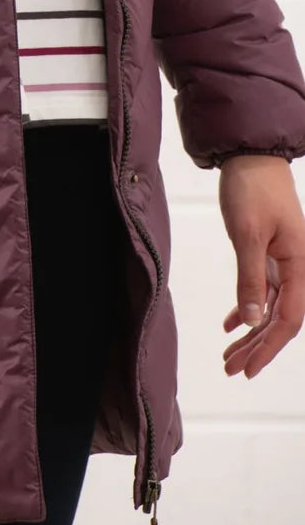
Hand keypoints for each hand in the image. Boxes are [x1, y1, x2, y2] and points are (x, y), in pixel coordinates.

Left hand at [220, 155, 304, 377]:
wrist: (249, 155)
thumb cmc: (252, 188)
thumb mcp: (247, 234)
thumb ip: (250, 278)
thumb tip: (253, 321)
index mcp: (300, 264)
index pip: (288, 318)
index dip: (269, 347)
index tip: (247, 368)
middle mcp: (297, 267)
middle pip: (280, 318)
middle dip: (257, 347)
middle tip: (231, 369)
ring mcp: (283, 261)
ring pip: (269, 307)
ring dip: (250, 332)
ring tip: (227, 355)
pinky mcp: (268, 253)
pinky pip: (262, 290)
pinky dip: (247, 307)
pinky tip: (231, 325)